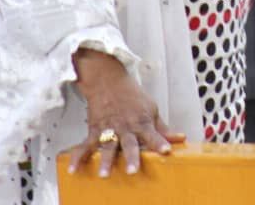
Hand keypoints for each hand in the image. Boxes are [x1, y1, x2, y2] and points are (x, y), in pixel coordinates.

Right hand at [67, 49, 184, 176]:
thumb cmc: (132, 97)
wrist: (108, 80)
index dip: (159, 142)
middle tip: (132, 170)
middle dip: (131, 156)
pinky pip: (86, 145)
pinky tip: (74, 169)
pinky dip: (78, 157)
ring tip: (104, 174)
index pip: (153, 134)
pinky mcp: (95, 130)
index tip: (166, 151)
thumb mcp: (151, 109)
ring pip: (107, 146)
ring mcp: (109, 129)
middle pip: (129, 143)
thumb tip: (180, 138)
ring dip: (106, 160)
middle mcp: (125, 127)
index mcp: (141, 122)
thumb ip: (163, 128)